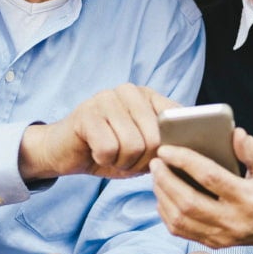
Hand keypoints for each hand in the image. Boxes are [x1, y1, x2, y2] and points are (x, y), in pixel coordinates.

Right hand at [19, 84, 178, 180]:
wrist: (64, 150)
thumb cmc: (109, 150)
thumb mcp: (143, 148)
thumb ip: (165, 144)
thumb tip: (188, 152)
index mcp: (148, 95)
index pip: (177, 120)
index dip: (170, 148)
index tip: (156, 158)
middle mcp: (130, 91)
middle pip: (155, 139)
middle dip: (142, 161)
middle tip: (126, 160)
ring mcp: (106, 98)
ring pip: (133, 146)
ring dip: (122, 162)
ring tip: (112, 155)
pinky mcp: (87, 113)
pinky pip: (109, 149)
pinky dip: (104, 160)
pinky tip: (96, 152)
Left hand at [150, 128, 252, 253]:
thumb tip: (236, 134)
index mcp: (248, 198)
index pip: (209, 177)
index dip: (184, 161)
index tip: (166, 149)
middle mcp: (233, 220)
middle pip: (188, 202)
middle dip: (165, 180)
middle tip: (155, 162)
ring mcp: (222, 235)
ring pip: (180, 220)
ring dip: (162, 197)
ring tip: (157, 177)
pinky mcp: (215, 243)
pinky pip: (182, 231)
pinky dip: (167, 213)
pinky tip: (163, 196)